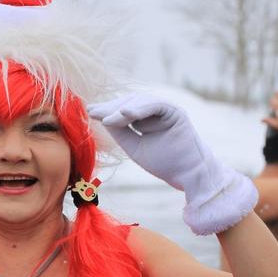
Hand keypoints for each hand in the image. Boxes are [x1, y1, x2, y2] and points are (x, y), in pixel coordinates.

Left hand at [88, 93, 257, 234]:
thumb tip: (103, 118)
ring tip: (106, 118)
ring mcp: (166, 109)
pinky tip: (125, 113)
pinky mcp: (176, 112)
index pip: (123, 109)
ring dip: (121, 109)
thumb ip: (120, 132)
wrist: (187, 175)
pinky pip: (156, 105)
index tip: (90, 112)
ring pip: (140, 101)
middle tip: (93, 112)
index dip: (107, 109)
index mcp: (145, 118)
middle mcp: (155, 111)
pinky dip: (140, 108)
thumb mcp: (134, 146)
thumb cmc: (164, 162)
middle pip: (129, 102)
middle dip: (111, 107)